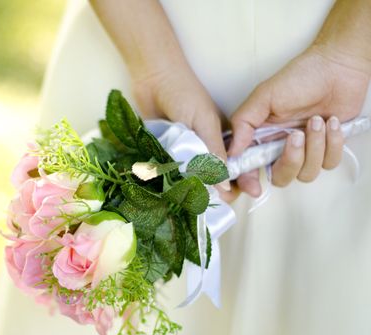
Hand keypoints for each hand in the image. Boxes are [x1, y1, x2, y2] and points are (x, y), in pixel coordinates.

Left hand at [133, 63, 238, 202]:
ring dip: (188, 192)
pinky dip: (169, 182)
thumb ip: (214, 154)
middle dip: (212, 194)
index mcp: (221, 141)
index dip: (236, 186)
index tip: (231, 200)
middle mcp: (203, 150)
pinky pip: (168, 173)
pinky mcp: (162, 153)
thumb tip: (226, 187)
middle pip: (212, 181)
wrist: (152, 77)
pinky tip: (167, 192)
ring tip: (187, 201)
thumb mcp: (205, 124)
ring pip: (189, 181)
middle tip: (206, 203)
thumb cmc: (184, 92)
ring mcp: (182, 153)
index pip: (234, 171)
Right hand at [228, 45, 370, 195]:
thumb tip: (232, 150)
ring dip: (314, 147)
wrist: (338, 67)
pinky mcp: (327, 149)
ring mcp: (304, 150)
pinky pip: (329, 163)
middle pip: (280, 177)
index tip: (253, 186)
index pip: (248, 168)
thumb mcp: (264, 96)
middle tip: (295, 136)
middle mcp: (279, 148)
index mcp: (259, 138)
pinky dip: (332, 143)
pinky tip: (331, 122)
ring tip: (316, 121)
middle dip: (290, 161)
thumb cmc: (300, 77)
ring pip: (306, 173)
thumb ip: (244, 123)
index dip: (248, 181)